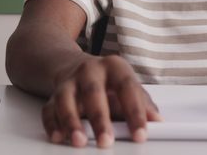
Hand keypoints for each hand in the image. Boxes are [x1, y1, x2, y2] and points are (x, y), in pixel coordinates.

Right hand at [42, 55, 161, 147]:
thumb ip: (142, 103)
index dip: (135, 112)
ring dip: (72, 122)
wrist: (75, 66)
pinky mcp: (53, 94)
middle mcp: (90, 70)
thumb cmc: (107, 81)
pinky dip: (52, 124)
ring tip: (80, 141)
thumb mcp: (128, 86)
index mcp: (114, 67)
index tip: (140, 134)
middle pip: (93, 92)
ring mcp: (69, 81)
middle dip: (100, 118)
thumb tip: (157, 121)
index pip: (127, 88)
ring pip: (66, 99)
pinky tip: (58, 137)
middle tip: (106, 141)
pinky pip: (49, 109)